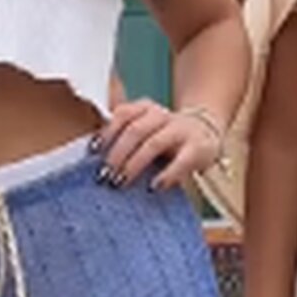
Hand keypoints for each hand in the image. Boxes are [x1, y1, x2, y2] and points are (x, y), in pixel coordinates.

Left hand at [92, 98, 222, 189]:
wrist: (205, 133)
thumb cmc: (164, 136)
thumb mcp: (144, 129)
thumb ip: (121, 136)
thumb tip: (90, 156)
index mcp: (145, 108)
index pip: (123, 114)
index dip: (106, 132)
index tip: (92, 152)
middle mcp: (162, 115)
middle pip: (135, 130)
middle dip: (117, 153)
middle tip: (103, 176)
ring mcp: (181, 130)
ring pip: (154, 143)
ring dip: (134, 164)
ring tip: (120, 182)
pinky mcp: (198, 148)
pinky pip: (181, 161)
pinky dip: (166, 174)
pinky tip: (154, 187)